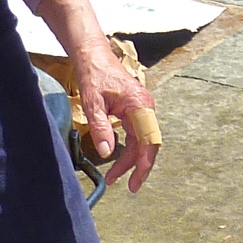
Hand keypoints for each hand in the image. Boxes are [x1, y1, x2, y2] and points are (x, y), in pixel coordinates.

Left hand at [73, 39, 159, 192]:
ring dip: (130, 160)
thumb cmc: (94, 75)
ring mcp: (142, 109)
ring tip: (114, 176)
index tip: (136, 180)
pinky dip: (129, 149)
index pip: (148, 140)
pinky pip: (136, 134)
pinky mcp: (136, 110)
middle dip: (138, 167)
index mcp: (139, 105)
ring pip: (142, 141)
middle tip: (129, 187)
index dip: (144, 163)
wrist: (94, 56)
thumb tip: (107, 152)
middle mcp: (146, 108)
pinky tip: (118, 159)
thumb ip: (101, 127)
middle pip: (148, 144)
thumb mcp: (93, 103)